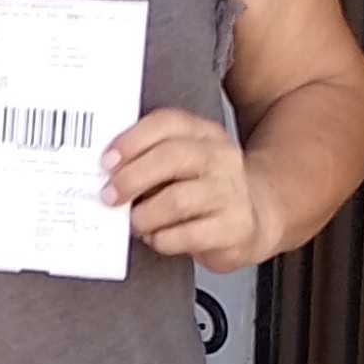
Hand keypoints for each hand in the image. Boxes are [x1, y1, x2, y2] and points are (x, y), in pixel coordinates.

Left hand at [102, 108, 273, 269]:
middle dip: (132, 178)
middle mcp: (220, 158)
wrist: (256, 216)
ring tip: (136, 222)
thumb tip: (107, 175)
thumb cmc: (205, 190)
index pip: (167, 123)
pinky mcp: (233, 228)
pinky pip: (187, 235)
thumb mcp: (182, 164)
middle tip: (109, 196)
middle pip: (171, 157)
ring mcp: (230, 192)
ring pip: (177, 200)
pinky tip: (158, 238)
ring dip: (145, 215)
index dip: (132, 140)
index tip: (106, 161)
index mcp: (203, 134)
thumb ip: (148, 160)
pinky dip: (162, 240)